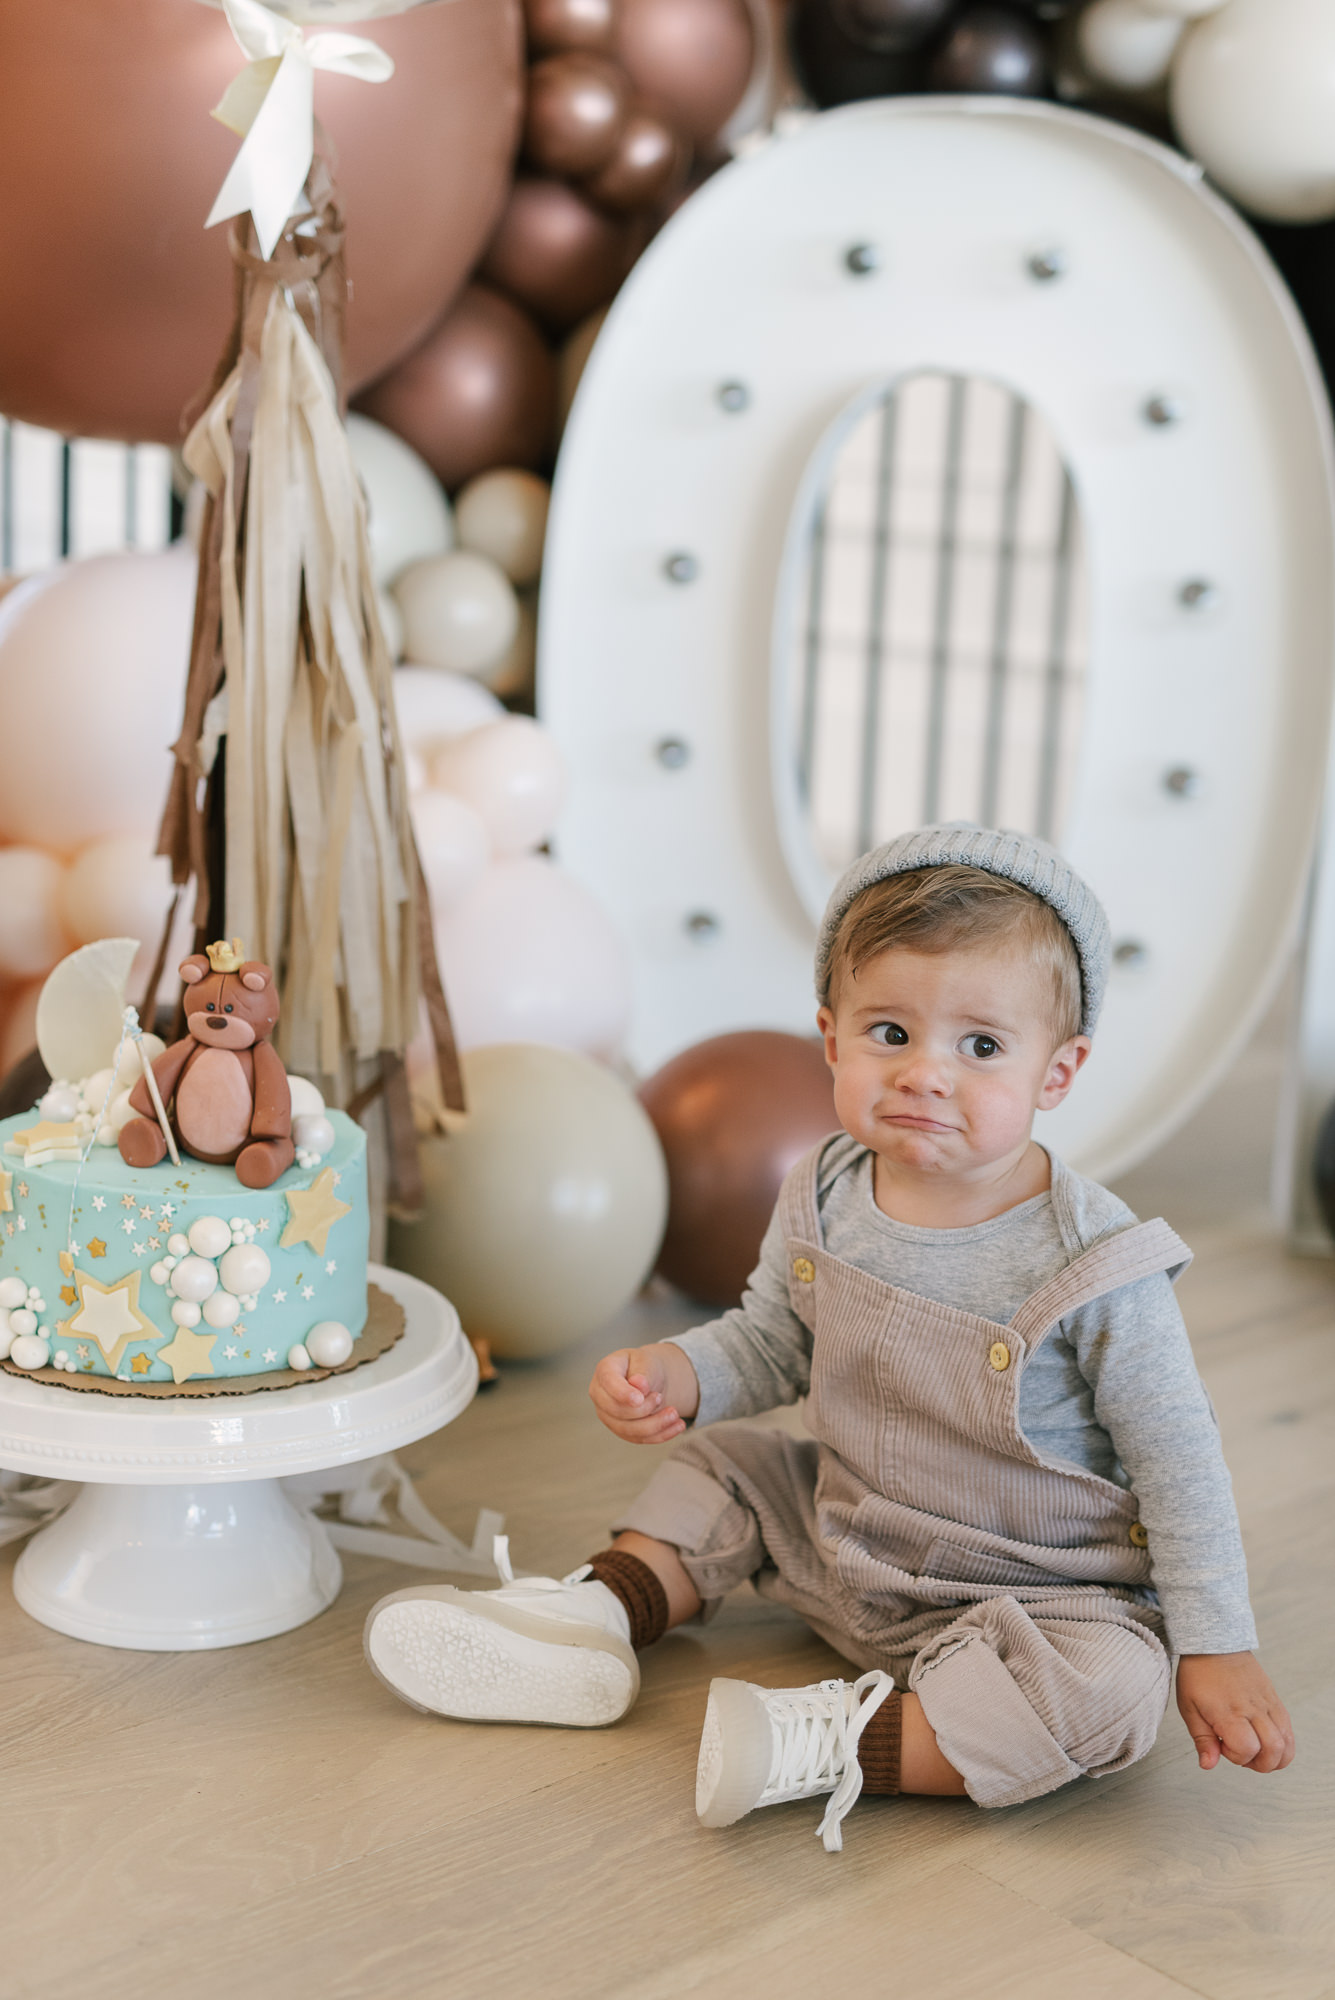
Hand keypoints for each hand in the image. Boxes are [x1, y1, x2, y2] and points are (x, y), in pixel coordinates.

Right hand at [589, 1341, 699, 1442]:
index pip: (609, 1383)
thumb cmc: (644, 1367)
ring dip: (655, 1424)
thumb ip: (643, 1372)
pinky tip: (677, 1426)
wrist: (648, 1378)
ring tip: (674, 1413)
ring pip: (628, 1430)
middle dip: (643, 1409)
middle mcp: (600, 1395)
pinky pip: (639, 1439)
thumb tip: (639, 1385)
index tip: (639, 1399)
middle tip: (660, 1396)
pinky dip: (661, 1434)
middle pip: (616, 1410)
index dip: (623, 1393)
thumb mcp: (647, 1361)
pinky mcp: (621, 1430)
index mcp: (605, 1370)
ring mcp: (608, 1415)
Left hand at [1176, 1652, 1294, 1772]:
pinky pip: (1288, 1730)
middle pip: (1274, 1751)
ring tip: (1255, 1750)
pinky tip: (1263, 1739)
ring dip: (1274, 1757)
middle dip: (1260, 1764)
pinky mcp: (1275, 1701)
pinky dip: (1282, 1744)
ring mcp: (1268, 1704)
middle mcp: (1253, 1709)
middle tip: (1241, 1754)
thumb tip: (1208, 1765)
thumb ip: (1202, 1739)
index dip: (1236, 1756)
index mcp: (1229, 1711)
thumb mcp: (1189, 1707)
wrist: (1215, 1644)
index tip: (1222, 1745)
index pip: (1247, 1749)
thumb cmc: (1198, 1674)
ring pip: (1288, 1744)